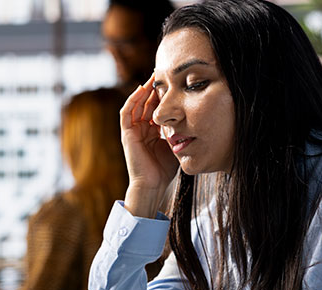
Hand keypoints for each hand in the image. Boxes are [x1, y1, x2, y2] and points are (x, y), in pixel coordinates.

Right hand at [120, 75, 179, 217]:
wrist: (153, 185)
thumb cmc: (166, 169)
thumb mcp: (176, 144)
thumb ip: (180, 131)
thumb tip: (195, 118)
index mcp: (152, 131)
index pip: (157, 107)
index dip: (164, 95)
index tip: (174, 82)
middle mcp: (141, 128)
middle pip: (146, 102)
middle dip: (154, 88)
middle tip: (163, 73)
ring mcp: (133, 131)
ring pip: (136, 104)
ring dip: (143, 90)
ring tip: (152, 77)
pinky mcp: (126, 134)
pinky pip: (126, 112)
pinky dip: (132, 100)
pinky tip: (141, 89)